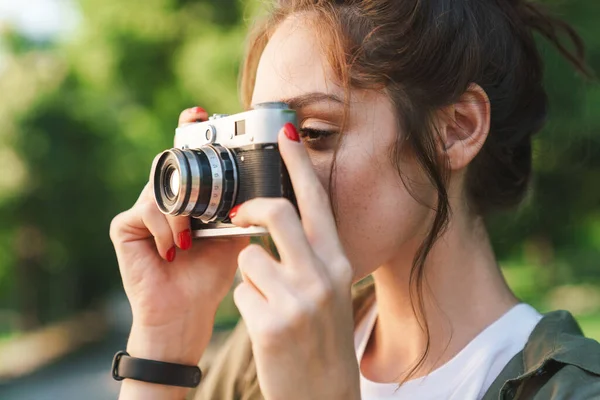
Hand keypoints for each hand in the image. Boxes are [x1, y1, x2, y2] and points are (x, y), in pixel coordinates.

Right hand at [110, 107, 248, 365]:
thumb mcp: (234, 234)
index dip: (191, 130)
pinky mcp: (124, 227)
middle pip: (171, 164)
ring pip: (161, 188)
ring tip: (192, 238)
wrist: (187, 311)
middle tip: (196, 158)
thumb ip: (242, 206)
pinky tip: (176, 250)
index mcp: (190, 196)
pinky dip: (165, 228)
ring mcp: (141, 210)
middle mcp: (164, 197)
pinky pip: (144, 211)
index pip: (188, 157)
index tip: (201, 112)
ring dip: (181, 211)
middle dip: (184, 162)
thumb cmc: (211, 273)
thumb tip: (267, 181)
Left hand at [230, 123, 360, 399]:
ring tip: (267, 302)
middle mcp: (324, 276)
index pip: (317, 201)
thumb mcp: (329, 292)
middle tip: (241, 210)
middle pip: (276, 211)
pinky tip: (264, 326)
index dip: (298, 164)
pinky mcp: (272, 323)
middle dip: (251, 206)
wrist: (323, 396)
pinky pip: (241, 292)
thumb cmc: (322, 341)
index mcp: (339, 263)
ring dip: (250, 276)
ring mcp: (299, 299)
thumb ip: (310, 256)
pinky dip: (245, 304)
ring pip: (250, 257)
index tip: (283, 133)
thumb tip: (273, 221)